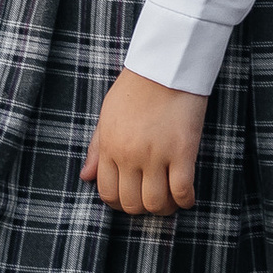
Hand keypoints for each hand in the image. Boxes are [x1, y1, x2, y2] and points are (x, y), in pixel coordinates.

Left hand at [81, 69, 206, 215]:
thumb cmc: (135, 87)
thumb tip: (85, 177)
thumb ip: (96, 148)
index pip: (108, 193)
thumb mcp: (108, 115)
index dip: (120, 203)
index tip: (132, 198)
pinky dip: (185, 200)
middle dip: (141, 208)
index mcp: (110, 146)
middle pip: (131, 203)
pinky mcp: (183, 151)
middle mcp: (130, 155)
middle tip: (152, 198)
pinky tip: (186, 196)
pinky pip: (182, 191)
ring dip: (164, 208)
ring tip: (170, 199)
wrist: (165, 65)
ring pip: (156, 203)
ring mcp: (157, 154)